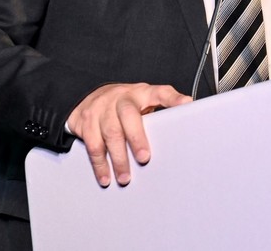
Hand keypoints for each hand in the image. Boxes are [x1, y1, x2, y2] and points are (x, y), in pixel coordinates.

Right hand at [66, 83, 192, 186]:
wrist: (89, 98)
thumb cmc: (124, 105)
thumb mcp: (144, 101)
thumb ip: (161, 111)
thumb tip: (186, 124)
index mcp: (140, 92)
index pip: (160, 92)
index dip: (173, 98)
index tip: (186, 104)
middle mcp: (120, 97)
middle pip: (128, 115)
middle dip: (136, 138)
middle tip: (144, 158)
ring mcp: (100, 108)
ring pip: (109, 133)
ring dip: (118, 159)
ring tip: (125, 177)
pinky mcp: (84, 121)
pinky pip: (91, 144)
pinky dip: (99, 163)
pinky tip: (105, 176)